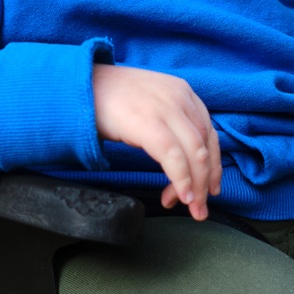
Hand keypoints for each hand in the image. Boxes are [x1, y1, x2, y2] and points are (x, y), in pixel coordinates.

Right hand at [92, 64, 220, 219]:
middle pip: (205, 147)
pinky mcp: (149, 123)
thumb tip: (180, 163)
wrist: (80, 85)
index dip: (212, 166)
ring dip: (196, 186)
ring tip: (191, 207)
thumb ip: (170, 124)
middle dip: (206, 181)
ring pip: (195, 154)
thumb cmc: (112, 99)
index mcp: (184, 92)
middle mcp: (180, 98)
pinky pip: (173, 157)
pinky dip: (181, 180)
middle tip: (200, 208)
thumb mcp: (152, 104)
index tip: (210, 188)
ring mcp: (166, 109)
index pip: (208, 134)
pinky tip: (180, 196)